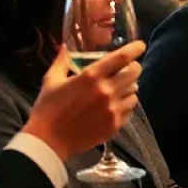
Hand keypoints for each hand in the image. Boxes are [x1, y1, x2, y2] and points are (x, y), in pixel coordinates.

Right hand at [22, 42, 143, 161]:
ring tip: (121, 88)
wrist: (48, 142)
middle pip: (134, 73)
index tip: (139, 46)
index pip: (123, 57)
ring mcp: (112, 109)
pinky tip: (116, 104)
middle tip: (128, 68)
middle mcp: (106, 90)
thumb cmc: (47, 108)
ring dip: (130, 87)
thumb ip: (61, 61)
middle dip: (134, 68)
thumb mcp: (51, 80)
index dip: (135, 49)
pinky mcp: (115, 125)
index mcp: (92, 76)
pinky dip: (126, 104)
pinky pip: (129, 109)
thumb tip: (65, 46)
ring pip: (134, 92)